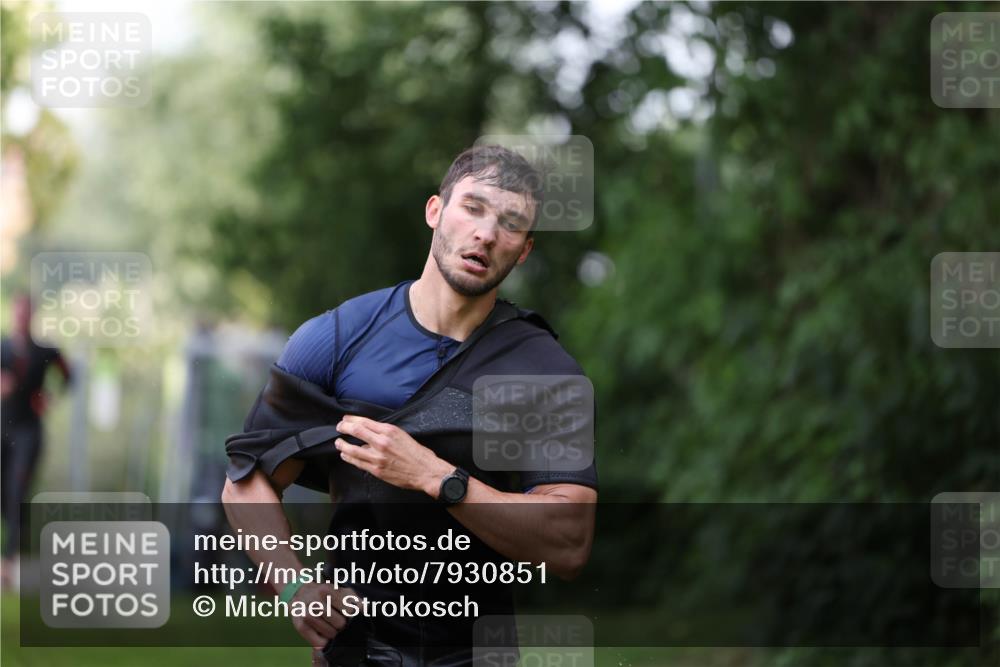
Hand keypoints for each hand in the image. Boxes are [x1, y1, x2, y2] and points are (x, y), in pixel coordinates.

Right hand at [290, 582, 352, 650]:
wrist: (299, 593)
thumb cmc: (324, 593)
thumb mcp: (339, 590)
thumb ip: (353, 598)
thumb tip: (363, 608)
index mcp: (327, 591)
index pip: (348, 611)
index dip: (351, 615)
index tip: (348, 614)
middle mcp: (316, 602)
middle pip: (340, 624)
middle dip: (342, 624)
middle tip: (339, 621)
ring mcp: (307, 615)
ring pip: (330, 634)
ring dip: (333, 633)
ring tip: (330, 626)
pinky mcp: (300, 626)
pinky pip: (318, 643)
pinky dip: (324, 642)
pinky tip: (324, 634)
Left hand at [334, 416, 451, 496]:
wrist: (425, 471)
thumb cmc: (418, 453)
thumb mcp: (403, 435)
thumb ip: (386, 432)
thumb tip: (370, 431)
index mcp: (389, 431)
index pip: (365, 421)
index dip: (351, 419)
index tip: (346, 419)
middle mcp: (382, 442)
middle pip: (356, 431)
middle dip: (344, 428)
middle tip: (339, 428)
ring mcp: (378, 457)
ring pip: (352, 449)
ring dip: (342, 445)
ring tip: (339, 443)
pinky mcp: (376, 470)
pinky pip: (357, 462)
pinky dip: (349, 458)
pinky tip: (345, 455)